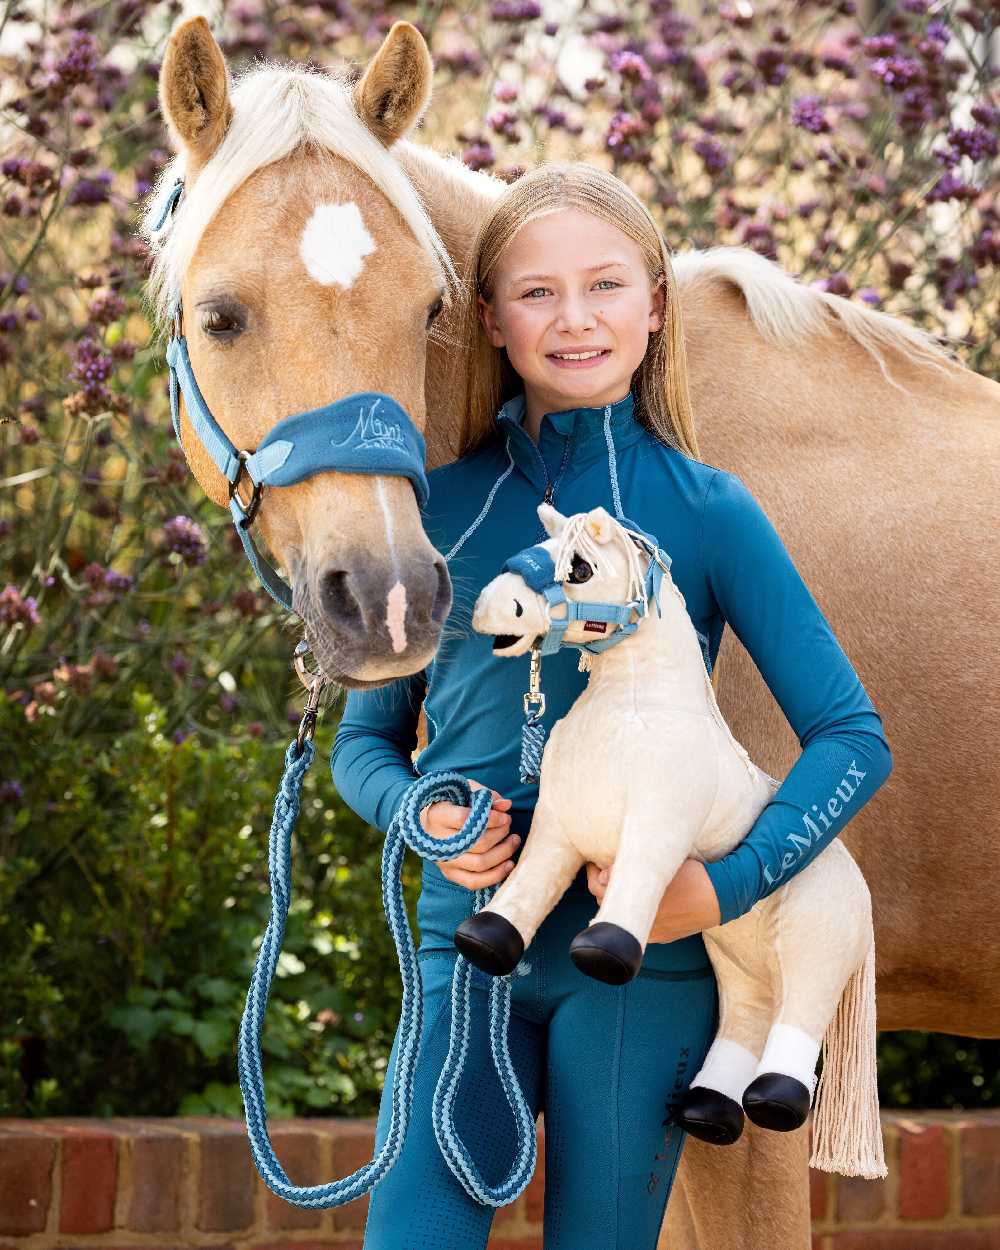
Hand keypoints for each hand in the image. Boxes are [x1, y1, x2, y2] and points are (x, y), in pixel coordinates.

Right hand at [421, 778, 518, 890]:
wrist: (430, 822)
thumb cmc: (453, 803)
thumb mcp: (466, 791)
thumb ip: (486, 796)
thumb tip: (505, 805)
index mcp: (438, 815)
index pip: (466, 819)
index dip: (491, 818)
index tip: (505, 815)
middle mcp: (438, 841)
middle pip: (478, 843)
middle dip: (500, 834)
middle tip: (508, 824)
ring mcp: (444, 860)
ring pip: (480, 863)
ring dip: (503, 852)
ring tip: (514, 840)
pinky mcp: (450, 874)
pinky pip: (475, 882)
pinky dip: (496, 875)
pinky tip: (509, 863)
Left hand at [585, 858, 721, 941]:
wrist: (722, 895)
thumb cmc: (692, 874)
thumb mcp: (662, 864)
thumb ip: (629, 868)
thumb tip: (601, 875)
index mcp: (640, 904)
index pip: (600, 891)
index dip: (593, 875)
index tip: (594, 863)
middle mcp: (643, 924)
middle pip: (607, 906)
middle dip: (603, 888)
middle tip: (601, 868)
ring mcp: (653, 933)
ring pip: (622, 919)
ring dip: (616, 902)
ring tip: (618, 882)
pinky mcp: (663, 936)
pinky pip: (639, 928)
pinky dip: (632, 915)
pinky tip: (636, 901)